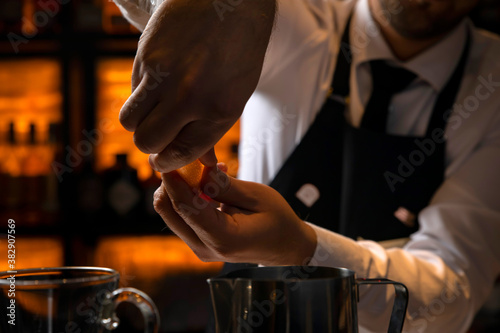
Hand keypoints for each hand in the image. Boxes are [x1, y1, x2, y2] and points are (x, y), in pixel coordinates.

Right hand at [119, 0, 275, 171]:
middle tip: (159, 134)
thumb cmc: (239, 51)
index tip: (163, 160)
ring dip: (139, 122)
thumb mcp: (237, 95)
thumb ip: (214, 129)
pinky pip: (132, 90)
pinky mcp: (145, 56)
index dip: (168, 162)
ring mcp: (164, 75)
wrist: (229, 0)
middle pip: (147, 142)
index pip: (180, 153)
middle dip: (151, 145)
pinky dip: (141, 94)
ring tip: (154, 110)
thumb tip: (201, 162)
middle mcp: (189, 97)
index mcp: (219, 111)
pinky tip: (160, 79)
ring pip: (130, 121)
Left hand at [153, 164, 317, 265]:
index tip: (166, 157)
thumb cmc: (278, 220)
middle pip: (167, 210)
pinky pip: (182, 217)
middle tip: (190, 162)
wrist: (287, 246)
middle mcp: (205, 248)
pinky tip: (209, 186)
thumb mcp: (256, 196)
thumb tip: (197, 168)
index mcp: (222, 238)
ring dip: (181, 189)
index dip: (172, 179)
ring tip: (209, 173)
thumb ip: (223, 185)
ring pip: (170, 213)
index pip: (184, 206)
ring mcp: (200, 249)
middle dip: (172, 182)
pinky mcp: (198, 244)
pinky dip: (188, 198)